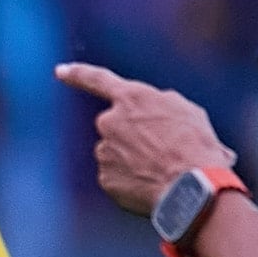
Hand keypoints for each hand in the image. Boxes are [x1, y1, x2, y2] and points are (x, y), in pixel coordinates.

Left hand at [54, 60, 229, 218]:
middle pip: (116, 126)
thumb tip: (151, 114)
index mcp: (132, 98)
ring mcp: (104, 150)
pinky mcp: (104, 176)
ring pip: (116, 152)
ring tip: (163, 167)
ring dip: (135, 158)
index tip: (61, 71)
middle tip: (164, 148)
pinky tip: (152, 182)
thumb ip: (159, 105)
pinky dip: (132, 178)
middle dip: (134, 135)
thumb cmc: (197, 145)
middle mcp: (110, 121)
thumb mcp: (187, 111)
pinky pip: (117, 175)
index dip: (78, 74)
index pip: (98, 80)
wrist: (191, 185)